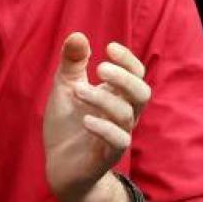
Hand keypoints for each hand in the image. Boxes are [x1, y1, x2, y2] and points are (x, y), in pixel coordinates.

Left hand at [43, 33, 150, 201]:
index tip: (108, 47)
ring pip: (126, 114)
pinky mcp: (108, 155)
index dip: (128, 60)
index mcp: (117, 96)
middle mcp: (123, 114)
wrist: (59, 166)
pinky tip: (85, 120)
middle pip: (142, 92)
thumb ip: (72, 63)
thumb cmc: (67, 125)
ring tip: (77, 91)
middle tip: (99, 69)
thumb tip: (78, 35)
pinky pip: (118, 141)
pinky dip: (104, 128)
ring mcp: (118, 135)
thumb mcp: (65, 88)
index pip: (136, 74)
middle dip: (124, 78)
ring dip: (102, 99)